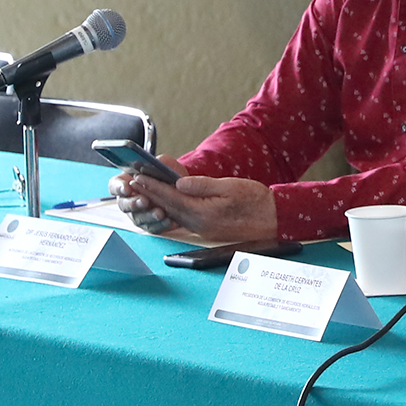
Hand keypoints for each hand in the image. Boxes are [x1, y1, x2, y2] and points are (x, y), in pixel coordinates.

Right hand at [106, 159, 185, 230]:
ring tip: (160, 213)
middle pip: (124, 205)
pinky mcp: (150, 225)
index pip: (115, 185)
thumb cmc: (167, 175)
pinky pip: (152, 227)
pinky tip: (169, 221)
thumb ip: (157, 163)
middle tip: (144, 201)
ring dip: (148, 216)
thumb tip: (153, 165)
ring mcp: (138, 214)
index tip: (126, 188)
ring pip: (138, 218)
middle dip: (134, 203)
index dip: (119, 188)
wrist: (182, 190)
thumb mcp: (164, 164)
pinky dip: (160, 225)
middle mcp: (128, 200)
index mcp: (126, 183)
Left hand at [112, 169, 276, 241]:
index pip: (170, 197)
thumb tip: (180, 182)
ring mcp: (201, 228)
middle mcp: (197, 223)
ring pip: (172, 213)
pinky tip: (164, 201)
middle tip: (132, 182)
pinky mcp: (205, 229)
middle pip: (167, 206)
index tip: (138, 176)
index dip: (152, 186)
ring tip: (143, 189)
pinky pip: (181, 217)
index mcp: (202, 212)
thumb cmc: (256, 202)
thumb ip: (203, 185)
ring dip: (157, 201)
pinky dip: (170, 207)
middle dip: (149, 194)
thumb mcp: (230, 187)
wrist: (273, 220)